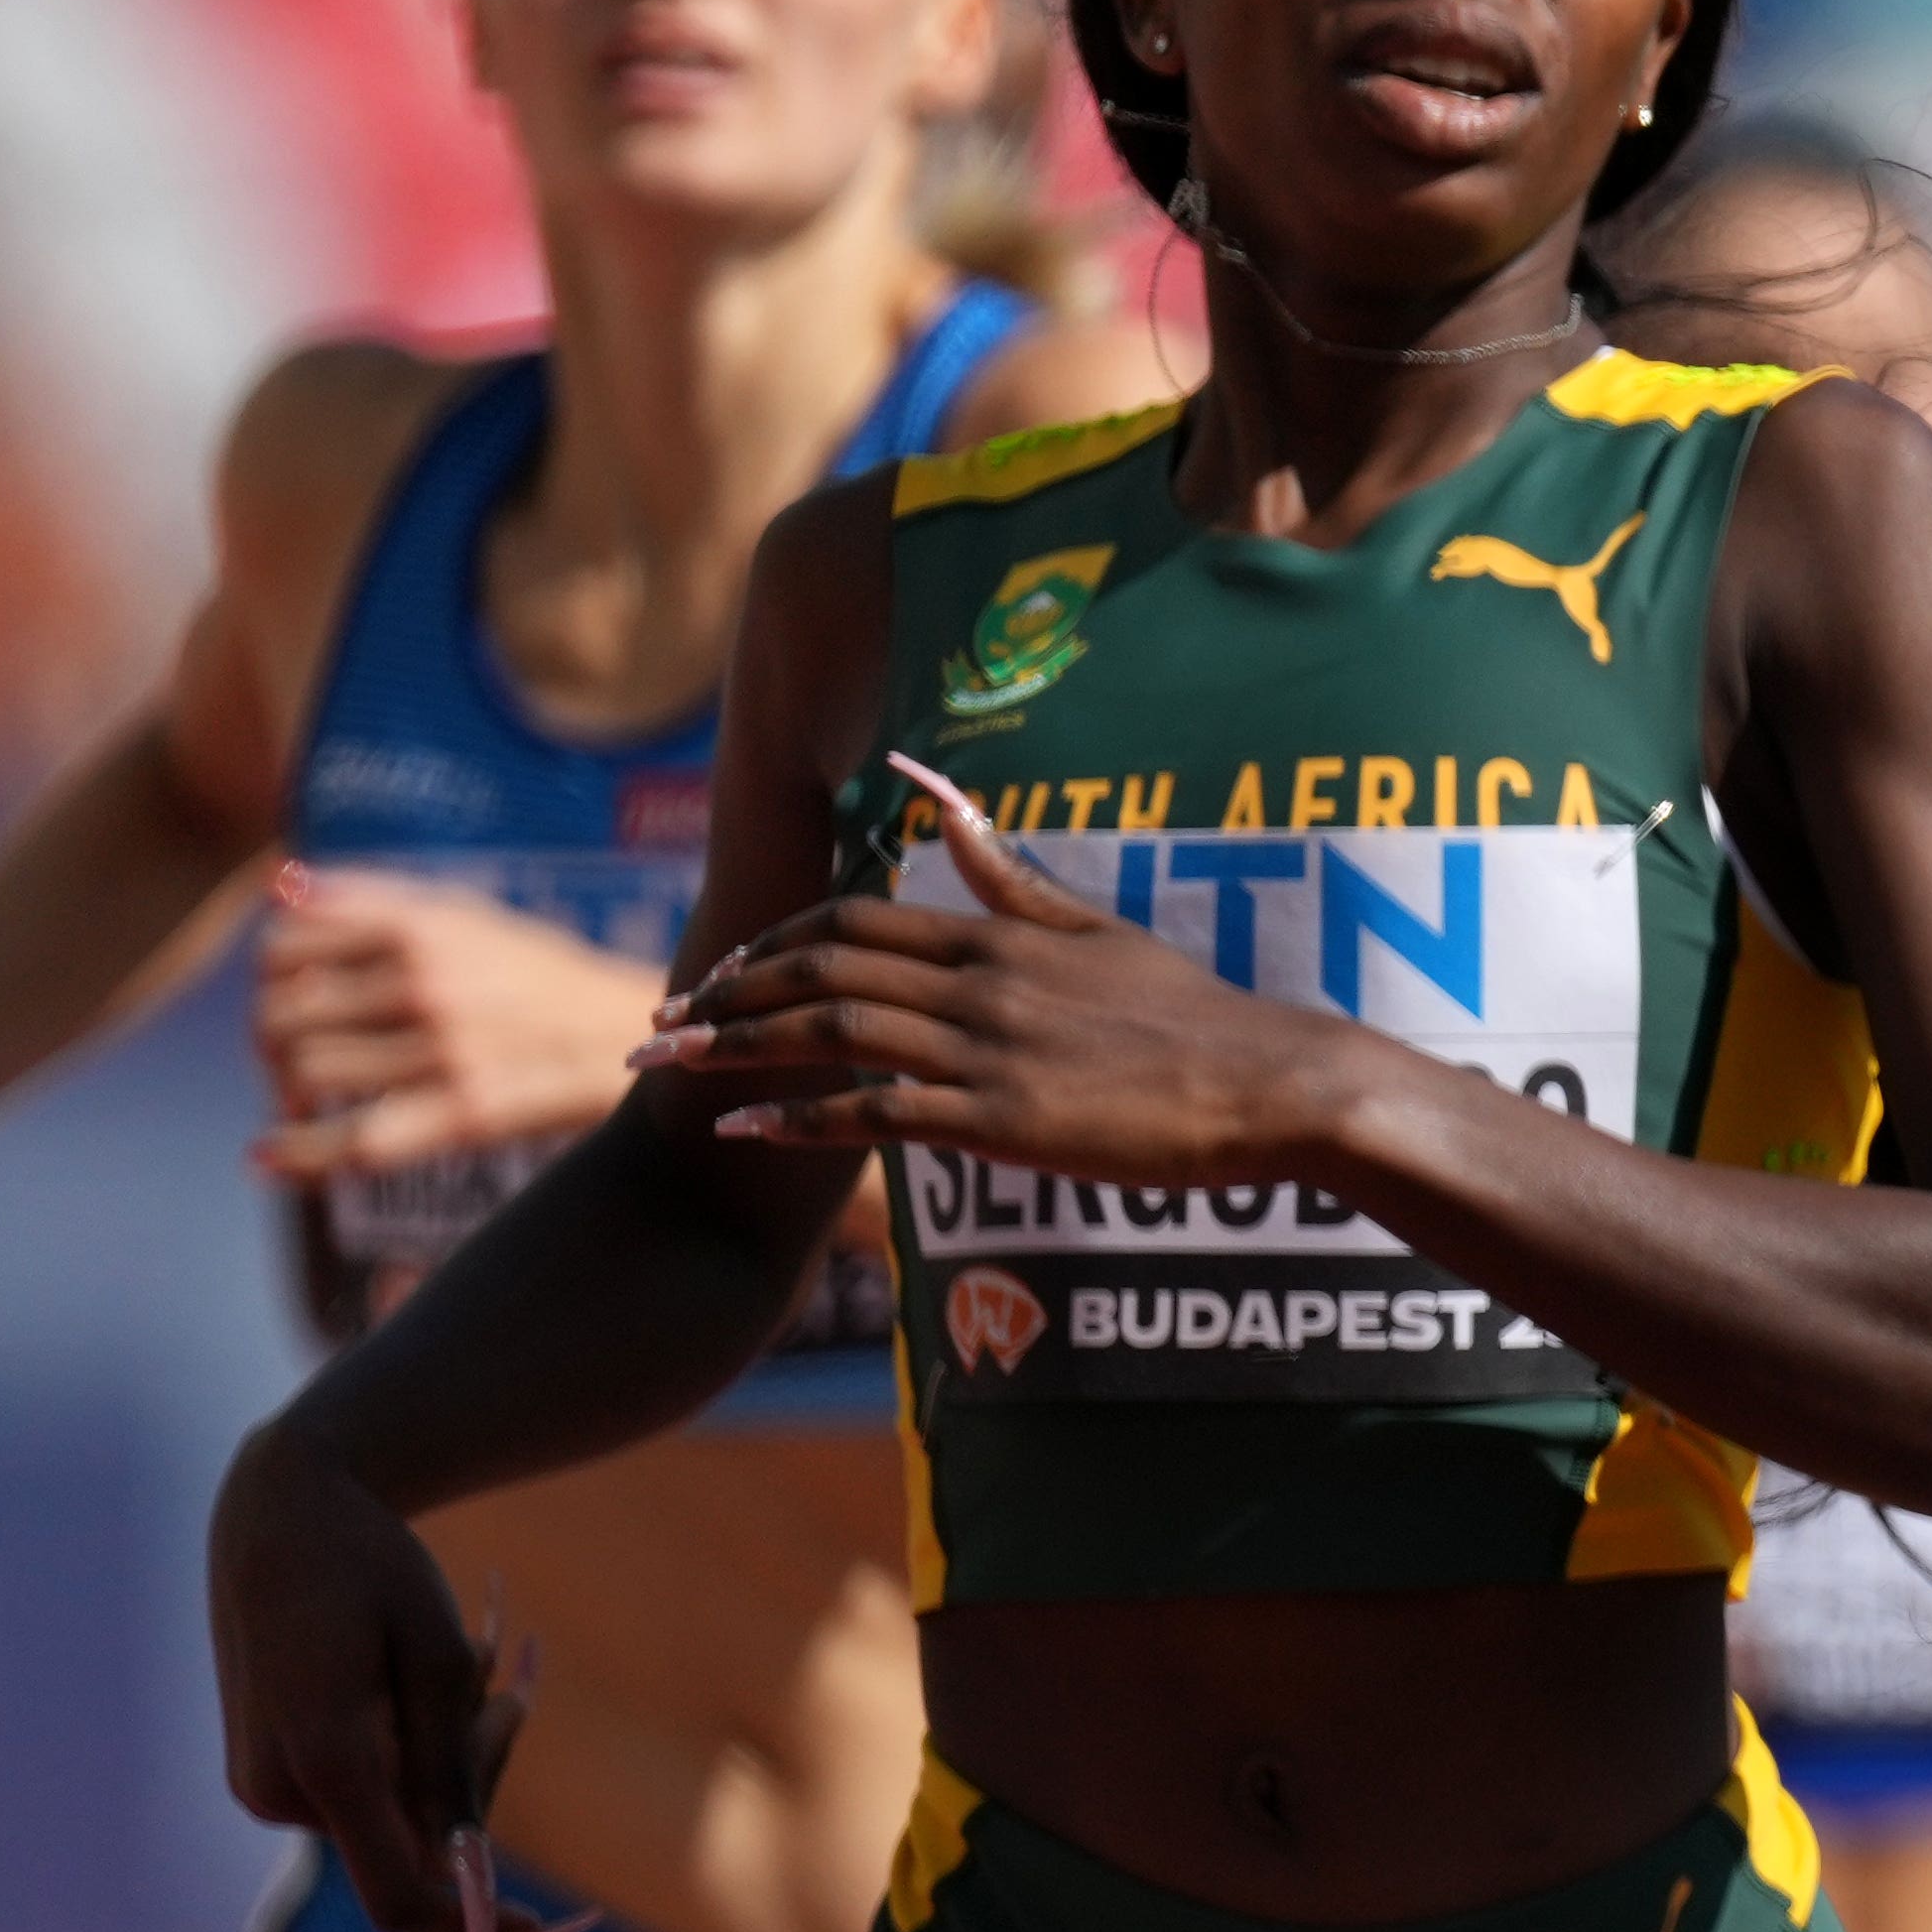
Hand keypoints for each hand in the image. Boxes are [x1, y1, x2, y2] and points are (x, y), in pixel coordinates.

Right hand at [207, 1415, 522, 1931]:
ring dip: (447, 1753)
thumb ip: (451, 1768)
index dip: (470, 1920)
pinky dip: (406, 1747)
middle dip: (477, 1776)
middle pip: (417, 1839)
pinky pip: (364, 1788)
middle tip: (507, 1686)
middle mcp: (280, 1789)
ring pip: (395, 1811)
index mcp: (324, 1762)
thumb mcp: (439, 1660)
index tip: (538, 1927)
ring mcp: (266, 1786)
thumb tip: (468, 1863)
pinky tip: (405, 1677)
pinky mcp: (269, 1772)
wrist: (281, 1516)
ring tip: (458, 1658)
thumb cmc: (372, 1572)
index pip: (398, 1893)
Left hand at [245, 864, 669, 1185]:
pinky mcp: (467, 1113)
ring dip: (290, 1094)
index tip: (292, 1000)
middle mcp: (426, 982)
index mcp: (419, 927)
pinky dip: (297, 1154)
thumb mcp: (467, 914)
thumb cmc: (543, 975)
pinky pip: (356, 1140)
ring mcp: (445, 1049)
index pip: (283, 947)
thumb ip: (370, 896)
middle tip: (295, 1063)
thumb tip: (276, 884)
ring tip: (308, 1104)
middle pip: (282, 1014)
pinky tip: (266, 1158)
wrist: (638, 1034)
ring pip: (307, 1073)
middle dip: (272, 1044)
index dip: (270, 980)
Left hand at [640, 772, 1359, 1191]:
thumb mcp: (1101, 933)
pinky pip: (876, 1114)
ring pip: (831, 1033)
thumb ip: (1012, 880)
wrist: (1271, 1085)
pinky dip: (799, 1116)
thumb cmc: (1197, 1017)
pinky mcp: (1002, 1122)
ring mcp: (989, 1052)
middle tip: (659, 1019)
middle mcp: (980, 985)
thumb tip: (945, 804)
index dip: (773, 940)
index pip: (855, 919)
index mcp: (1000, 938)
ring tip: (668, 1064)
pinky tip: (744, 1127)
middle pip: (820, 968)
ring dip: (736, 1047)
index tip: (718, 971)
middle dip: (725, 992)